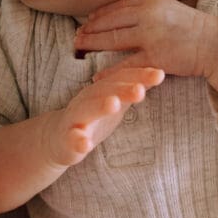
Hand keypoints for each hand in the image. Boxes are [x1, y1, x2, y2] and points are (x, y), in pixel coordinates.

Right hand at [45, 65, 164, 166]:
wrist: (58, 138)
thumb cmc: (92, 118)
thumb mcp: (115, 102)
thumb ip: (132, 90)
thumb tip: (159, 73)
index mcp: (100, 90)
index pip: (121, 79)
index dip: (139, 76)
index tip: (159, 74)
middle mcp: (87, 100)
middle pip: (104, 91)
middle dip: (122, 89)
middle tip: (140, 90)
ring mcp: (74, 119)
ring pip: (85, 110)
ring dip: (100, 106)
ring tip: (114, 104)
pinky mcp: (66, 140)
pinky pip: (71, 140)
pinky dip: (78, 141)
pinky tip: (86, 145)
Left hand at [75, 0, 217, 95]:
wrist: (216, 44)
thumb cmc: (194, 28)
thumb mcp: (169, 8)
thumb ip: (148, 9)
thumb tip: (123, 14)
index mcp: (151, 1)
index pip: (116, 6)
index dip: (98, 15)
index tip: (86, 22)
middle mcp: (149, 15)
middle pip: (110, 21)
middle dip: (90, 29)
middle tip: (76, 37)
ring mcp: (151, 36)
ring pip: (114, 39)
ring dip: (93, 44)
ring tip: (79, 49)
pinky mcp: (156, 57)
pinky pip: (126, 64)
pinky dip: (109, 70)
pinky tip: (96, 75)